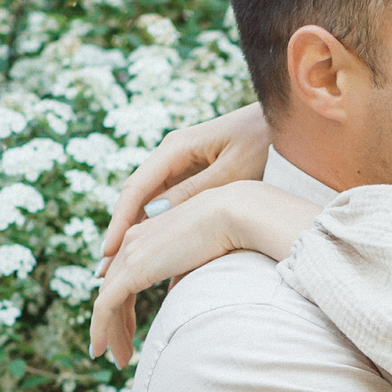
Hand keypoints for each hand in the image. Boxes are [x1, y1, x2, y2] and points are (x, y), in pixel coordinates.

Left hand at [87, 181, 321, 366]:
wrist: (233, 214)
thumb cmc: (229, 233)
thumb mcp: (199, 259)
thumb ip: (180, 276)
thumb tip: (174, 297)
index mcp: (147, 235)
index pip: (124, 276)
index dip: (123, 306)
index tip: (130, 332)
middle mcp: (132, 241)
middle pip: (112, 290)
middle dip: (114, 325)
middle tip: (121, 354)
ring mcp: (130, 254)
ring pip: (106, 301)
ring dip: (109, 333)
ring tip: (120, 360)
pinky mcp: (133, 269)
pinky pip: (106, 305)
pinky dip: (100, 329)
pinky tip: (101, 350)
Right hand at [99, 103, 271, 261]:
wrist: (288, 121)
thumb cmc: (266, 142)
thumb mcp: (232, 170)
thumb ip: (194, 191)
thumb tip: (153, 214)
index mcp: (176, 147)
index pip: (136, 188)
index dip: (119, 222)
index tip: (108, 252)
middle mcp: (172, 153)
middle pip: (137, 197)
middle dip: (120, 233)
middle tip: (104, 270)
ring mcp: (182, 163)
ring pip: (150, 202)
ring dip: (136, 233)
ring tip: (120, 268)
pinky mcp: (196, 174)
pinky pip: (169, 203)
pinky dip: (158, 227)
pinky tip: (154, 253)